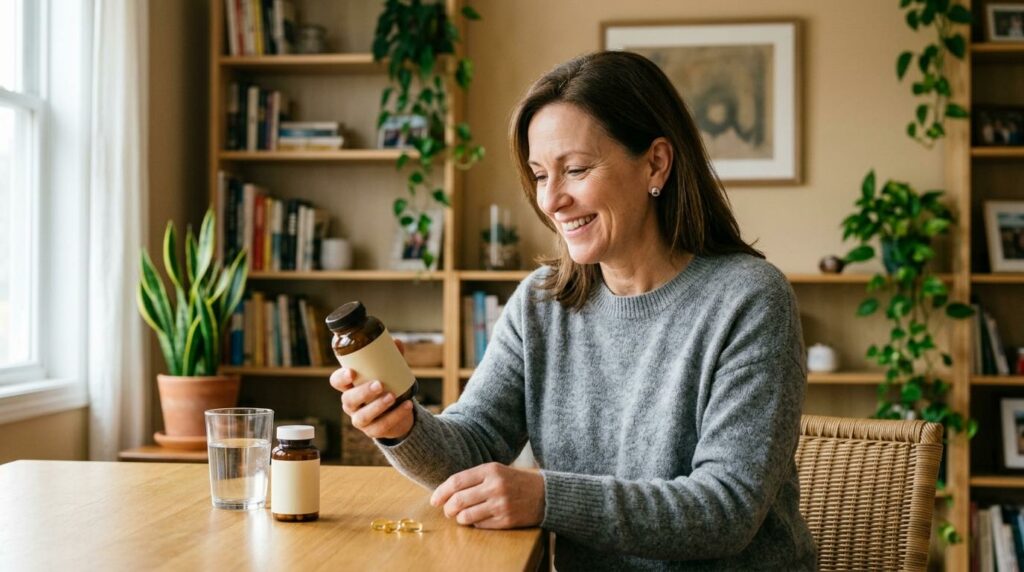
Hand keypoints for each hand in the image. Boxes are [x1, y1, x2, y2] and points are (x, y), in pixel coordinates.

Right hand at [329, 339, 412, 440]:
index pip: (336, 382)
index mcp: (350, 386)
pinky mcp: (372, 431)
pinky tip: (406, 405)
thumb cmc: (388, 386)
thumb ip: (392, 358)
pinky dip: (395, 416)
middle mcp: (351, 404)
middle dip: (363, 392)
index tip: (352, 372)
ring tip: (392, 396)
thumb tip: (396, 342)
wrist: (398, 412)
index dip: (341, 378)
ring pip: (363, 416)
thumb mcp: (390, 372)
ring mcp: (360, 419)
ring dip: (377, 406)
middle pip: (348, 399)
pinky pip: (381, 426)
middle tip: (379, 384)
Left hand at [430, 462, 544, 528]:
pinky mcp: (506, 520)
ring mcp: (501, 505)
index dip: (441, 492)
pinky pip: (480, 525)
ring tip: (462, 516)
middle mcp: (495, 486)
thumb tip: (446, 492)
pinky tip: (480, 518)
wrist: (545, 494)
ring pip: (466, 516)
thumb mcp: (496, 471)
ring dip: (460, 518)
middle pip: (458, 500)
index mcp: (490, 470)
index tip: (434, 500)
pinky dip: (475, 523)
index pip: (456, 482)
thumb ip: (473, 478)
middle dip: (448, 509)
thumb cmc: (514, 481)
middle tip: (447, 511)